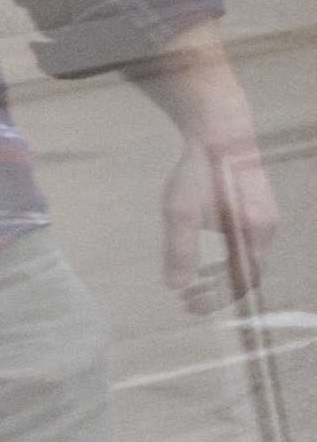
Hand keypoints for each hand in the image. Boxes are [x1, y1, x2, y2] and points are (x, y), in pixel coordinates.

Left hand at [166, 132, 276, 315]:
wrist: (221, 133)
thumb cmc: (199, 171)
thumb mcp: (180, 212)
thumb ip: (179, 251)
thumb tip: (175, 286)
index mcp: (253, 230)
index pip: (241, 280)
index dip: (216, 299)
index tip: (189, 307)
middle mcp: (267, 228)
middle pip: (248, 274)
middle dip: (218, 292)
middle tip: (186, 302)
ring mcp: (267, 219)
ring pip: (247, 261)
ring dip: (220, 278)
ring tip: (190, 287)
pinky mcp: (260, 212)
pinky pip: (247, 247)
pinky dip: (227, 260)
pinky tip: (203, 264)